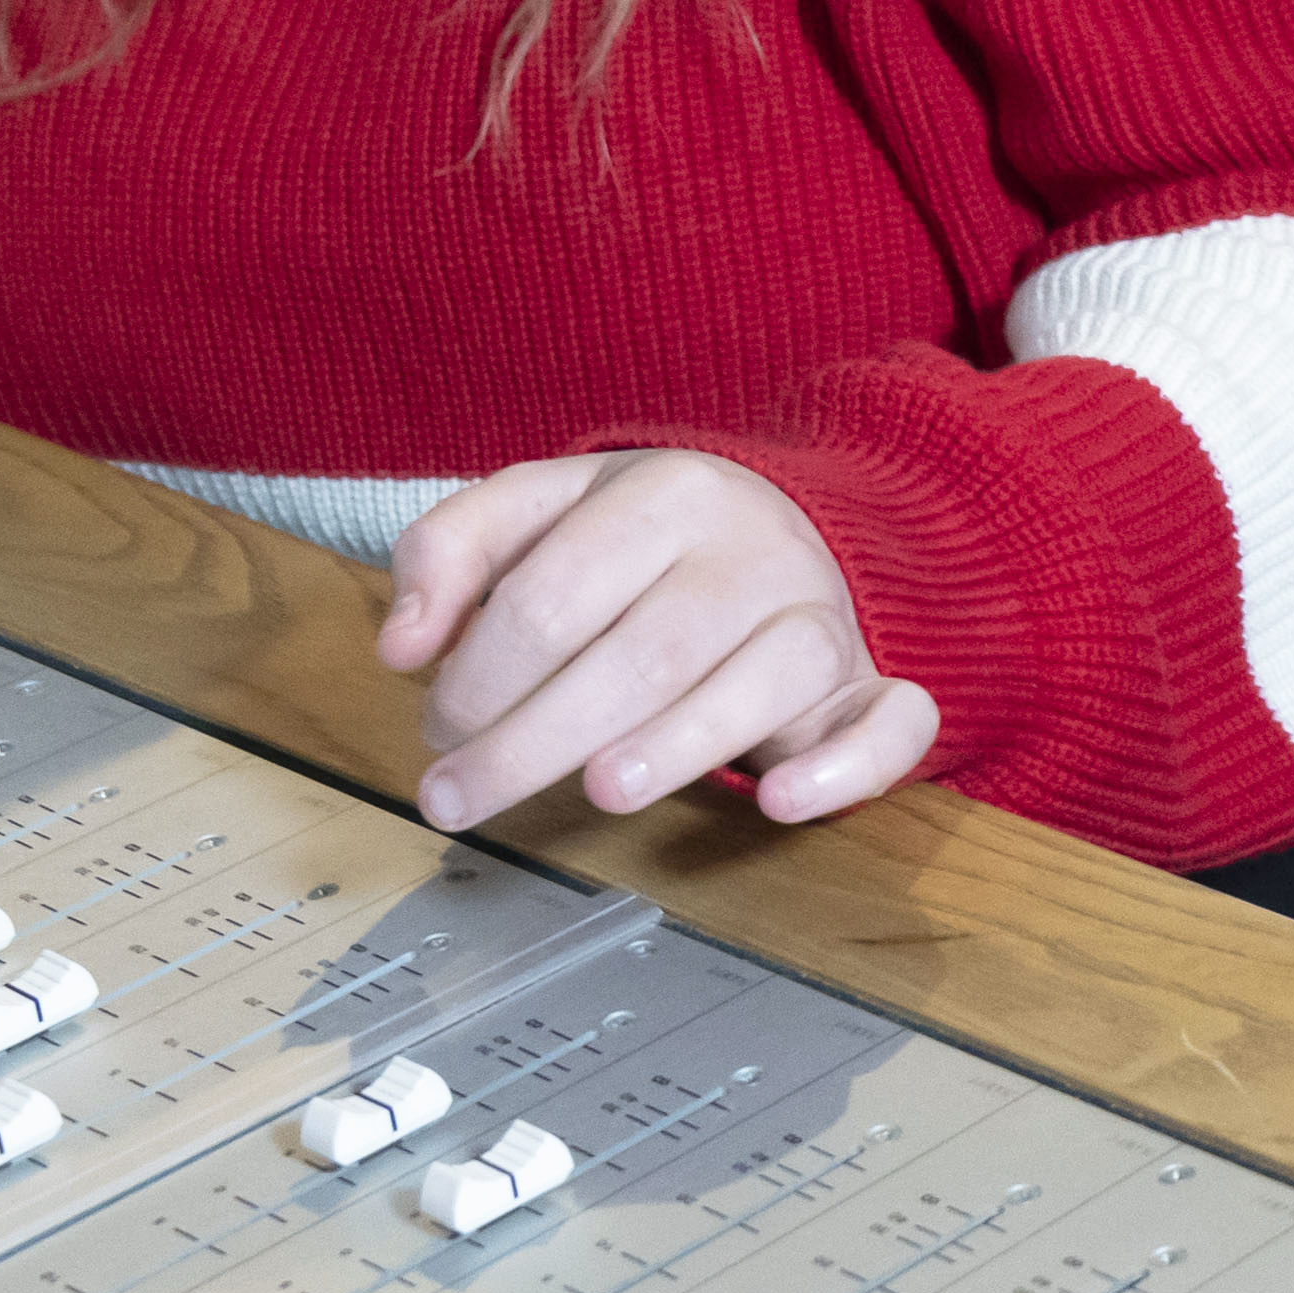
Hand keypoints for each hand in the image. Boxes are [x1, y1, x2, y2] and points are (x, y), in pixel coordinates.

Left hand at [376, 449, 939, 834]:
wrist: (784, 526)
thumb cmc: (636, 542)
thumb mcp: (540, 511)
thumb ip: (451, 552)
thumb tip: (402, 645)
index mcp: (665, 492)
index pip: (553, 595)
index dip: (476, 675)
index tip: (436, 728)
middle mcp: (752, 550)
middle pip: (642, 652)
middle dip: (533, 738)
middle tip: (456, 798)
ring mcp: (820, 617)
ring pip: (763, 681)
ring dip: (679, 745)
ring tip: (600, 791)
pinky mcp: (868, 684)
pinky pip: (891, 721)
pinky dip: (847, 766)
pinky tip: (782, 800)